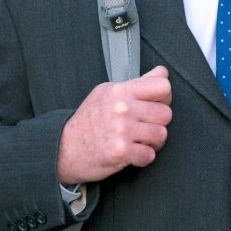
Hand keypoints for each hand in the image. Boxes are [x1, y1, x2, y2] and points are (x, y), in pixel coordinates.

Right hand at [57, 65, 172, 183]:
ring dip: (153, 142)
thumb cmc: (89, 120)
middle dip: (159, 122)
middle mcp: (123, 108)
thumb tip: (163, 72)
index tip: (155, 104)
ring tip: (140, 140)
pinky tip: (133, 153)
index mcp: (121, 90)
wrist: (63, 148)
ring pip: (161, 135)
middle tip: (146, 126)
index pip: (163, 85)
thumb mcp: (108, 92)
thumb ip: (137, 84)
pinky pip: (150, 155)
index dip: (164, 96)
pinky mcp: (121, 152)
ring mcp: (122, 130)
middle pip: (166, 113)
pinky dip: (144, 157)